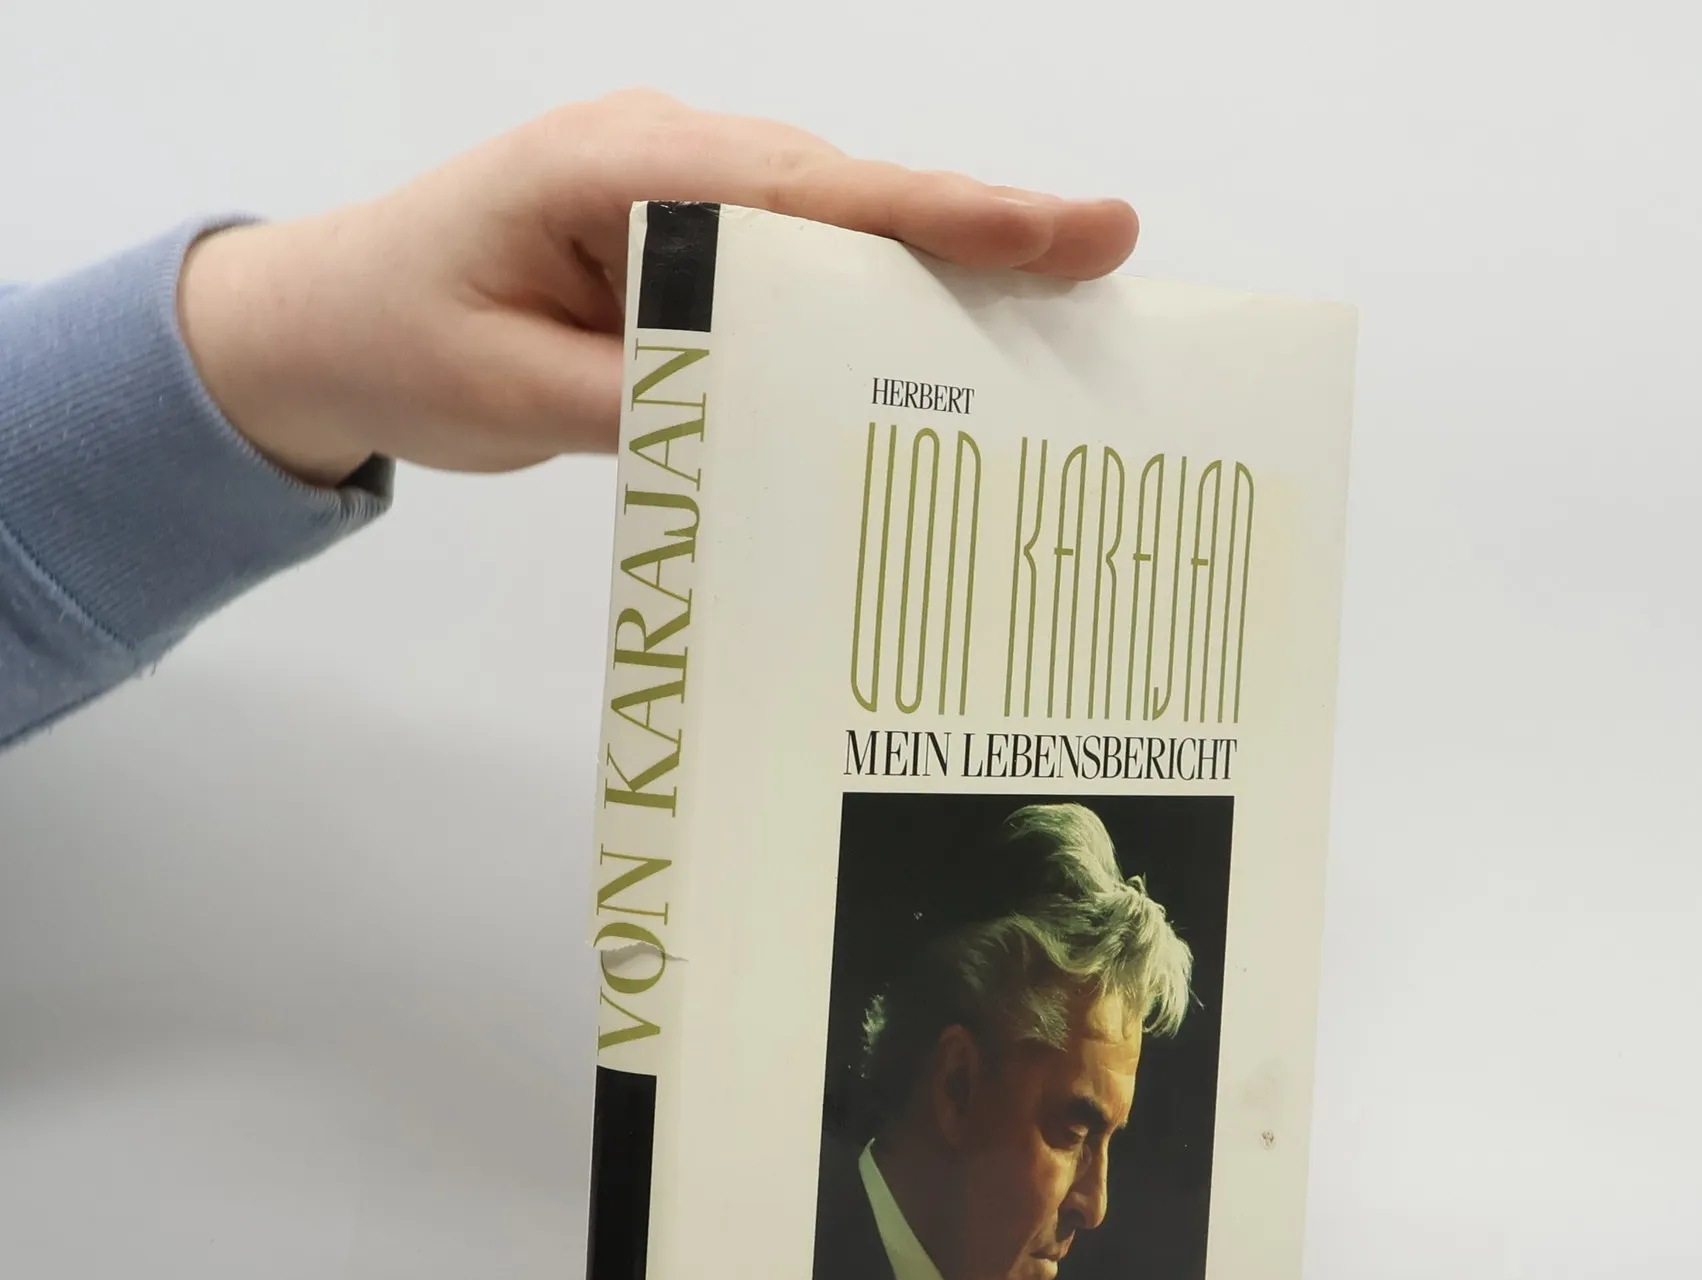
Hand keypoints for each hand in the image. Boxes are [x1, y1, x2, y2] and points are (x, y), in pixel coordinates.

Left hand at [175, 90, 1138, 487]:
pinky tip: (919, 356)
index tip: (1077, 231)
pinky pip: (789, 263)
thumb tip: (778, 419)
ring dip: (925, 277)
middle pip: (848, 197)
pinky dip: (858, 304)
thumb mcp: (509, 395)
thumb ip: (645, 402)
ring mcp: (674, 191)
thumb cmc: (398, 340)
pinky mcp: (675, 240)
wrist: (319, 320)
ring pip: (829, 230)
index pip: (813, 195)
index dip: (953, 216)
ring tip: (1040, 329)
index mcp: (620, 169)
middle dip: (976, 237)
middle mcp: (664, 156)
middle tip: (1101, 277)